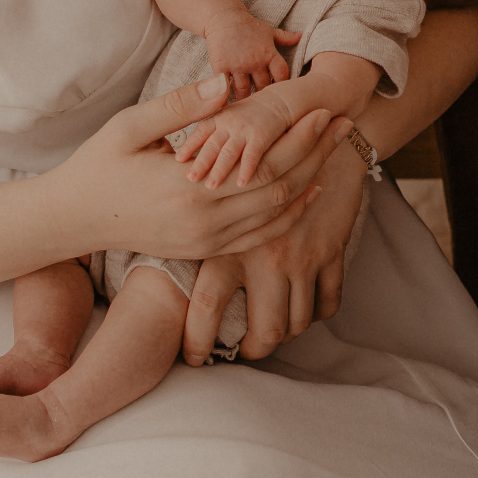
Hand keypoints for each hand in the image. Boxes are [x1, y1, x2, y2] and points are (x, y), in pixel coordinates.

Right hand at [49, 78, 339, 262]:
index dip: (299, 139)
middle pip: (280, 190)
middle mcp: (204, 223)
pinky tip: (306, 191)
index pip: (263, 165)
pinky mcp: (204, 251)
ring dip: (309, 182)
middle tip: (343, 123)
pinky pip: (258, 237)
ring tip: (334, 150)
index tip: (322, 110)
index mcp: (189, 189)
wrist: (72, 219)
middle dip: (316, 154)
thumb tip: (225, 82)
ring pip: (275, 216)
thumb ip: (179, 107)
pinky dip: (288, 214)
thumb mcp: (130, 127)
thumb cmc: (98, 164)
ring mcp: (206, 242)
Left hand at [181, 89, 298, 187]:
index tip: (178, 162)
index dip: (189, 147)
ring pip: (228, 151)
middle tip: (188, 179)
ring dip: (219, 169)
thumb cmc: (255, 116)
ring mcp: (245, 128)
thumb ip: (214, 136)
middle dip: (199, 162)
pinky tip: (241, 184)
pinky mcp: (263, 134)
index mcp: (218, 118)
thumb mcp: (230, 119)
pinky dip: (247, 168)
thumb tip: (192, 159)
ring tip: (210, 186)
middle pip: (210, 144)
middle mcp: (229, 122)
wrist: (285, 101)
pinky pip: (253, 154)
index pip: (199, 133)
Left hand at [182, 137, 369, 363]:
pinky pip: (328, 298)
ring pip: (298, 318)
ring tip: (269, 339)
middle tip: (241, 355)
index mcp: (225, 232)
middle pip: (266, 325)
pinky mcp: (331, 248)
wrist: (328, 119)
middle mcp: (266, 251)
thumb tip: (147, 228)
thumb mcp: (193, 141)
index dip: (200, 337)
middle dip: (254, 348)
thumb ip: (165, 179)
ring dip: (288, 335)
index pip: (209, 304)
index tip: (191, 358)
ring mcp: (302, 252)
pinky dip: (319, 313)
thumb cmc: (248, 135)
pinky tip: (304, 317)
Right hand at [202, 10, 299, 98]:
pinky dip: (227, 96)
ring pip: (244, 91)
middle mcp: (255, 61)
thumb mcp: (269, 31)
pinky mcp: (221, 67)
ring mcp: (238, 65)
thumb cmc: (248, 26)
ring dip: (245, 100)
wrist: (223, 17)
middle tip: (262, 104)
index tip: (279, 92)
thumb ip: (285, 38)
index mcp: (269, 54)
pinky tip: (229, 103)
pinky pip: (226, 87)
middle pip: (264, 87)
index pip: (282, 76)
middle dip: (264, 96)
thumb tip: (302, 36)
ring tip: (246, 107)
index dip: (282, 86)